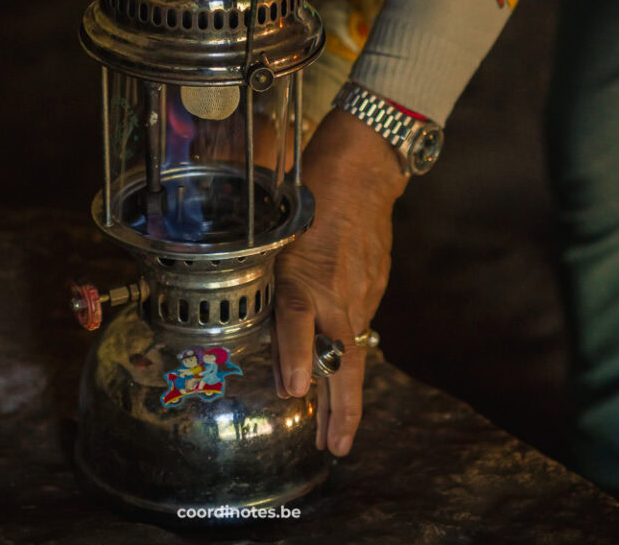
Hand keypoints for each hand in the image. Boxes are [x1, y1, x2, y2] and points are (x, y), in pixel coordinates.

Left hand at [273, 108, 407, 455]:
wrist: (363, 171)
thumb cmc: (311, 195)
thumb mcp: (277, 229)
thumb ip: (264, 270)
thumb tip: (243, 305)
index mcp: (307, 275)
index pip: (297, 321)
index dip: (293, 356)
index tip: (294, 390)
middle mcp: (339, 293)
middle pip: (342, 361)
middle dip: (338, 409)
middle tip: (333, 448)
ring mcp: (362, 294)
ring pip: (353, 350)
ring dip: (343, 390)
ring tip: (334, 428)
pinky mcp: (375, 288)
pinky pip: (359, 326)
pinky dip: (350, 353)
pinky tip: (341, 370)